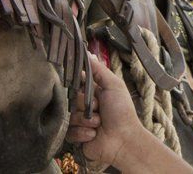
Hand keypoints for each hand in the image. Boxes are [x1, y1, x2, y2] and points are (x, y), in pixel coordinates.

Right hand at [66, 54, 143, 169]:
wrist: (123, 140)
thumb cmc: (122, 111)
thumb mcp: (114, 86)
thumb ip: (99, 70)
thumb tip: (87, 52)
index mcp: (93, 92)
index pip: (76, 83)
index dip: (76, 83)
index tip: (79, 84)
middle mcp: (85, 105)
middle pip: (71, 99)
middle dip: (85, 104)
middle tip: (98, 108)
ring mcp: (79, 121)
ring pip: (69, 115)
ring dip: (86, 120)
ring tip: (98, 123)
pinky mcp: (75, 136)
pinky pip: (69, 131)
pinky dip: (83, 133)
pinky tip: (93, 134)